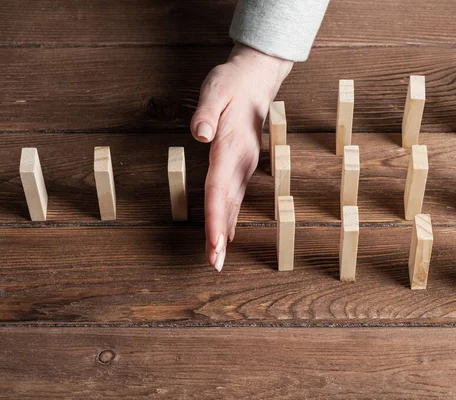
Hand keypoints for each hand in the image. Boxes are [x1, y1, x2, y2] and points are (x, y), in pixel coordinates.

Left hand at [191, 44, 292, 271]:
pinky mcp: (243, 167)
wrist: (256, 81)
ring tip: (218, 259)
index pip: (219, 188)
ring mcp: (245, 166)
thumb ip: (206, 113)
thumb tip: (200, 135)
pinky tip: (227, 235)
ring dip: (226, 233)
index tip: (214, 243)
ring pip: (234, 205)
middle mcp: (241, 162)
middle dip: (221, 236)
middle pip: (229, 204)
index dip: (217, 218)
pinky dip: (230, 219)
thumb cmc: (231, 85)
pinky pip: (236, 198)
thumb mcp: (215, 89)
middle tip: (214, 264)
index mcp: (231, 146)